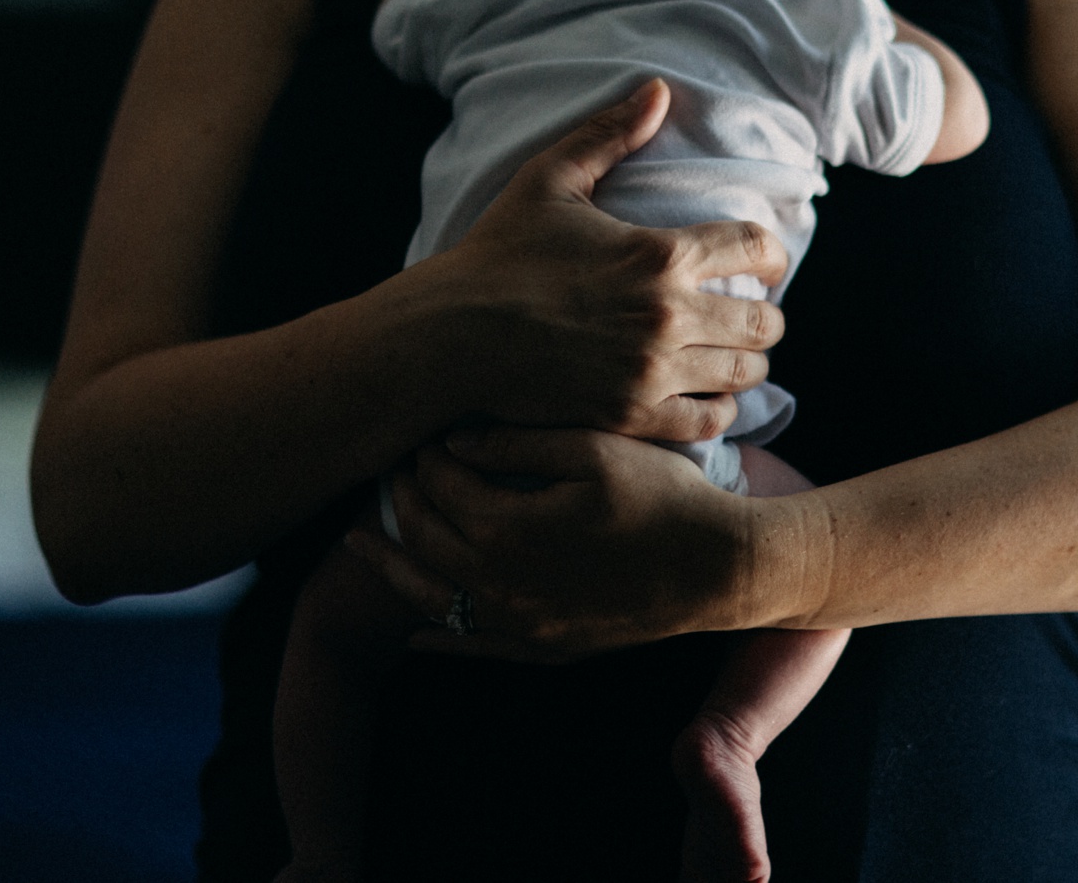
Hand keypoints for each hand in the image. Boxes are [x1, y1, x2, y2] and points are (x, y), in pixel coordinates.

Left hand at [345, 426, 759, 661]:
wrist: (719, 568)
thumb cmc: (662, 496)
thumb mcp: (592, 448)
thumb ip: (515, 443)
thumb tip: (452, 441)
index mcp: (505, 531)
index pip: (440, 484)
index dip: (426, 453)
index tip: (425, 429)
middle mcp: (500, 587)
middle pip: (427, 536)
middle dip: (404, 496)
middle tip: (395, 465)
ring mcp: (521, 626)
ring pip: (433, 596)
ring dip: (393, 565)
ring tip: (358, 541)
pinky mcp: (547, 648)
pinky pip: (474, 647)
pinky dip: (438, 636)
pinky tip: (414, 630)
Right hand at [425, 78, 788, 442]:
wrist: (448, 335)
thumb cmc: (497, 254)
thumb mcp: (550, 179)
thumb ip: (610, 133)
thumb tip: (659, 88)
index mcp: (659, 254)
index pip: (758, 249)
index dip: (774, 255)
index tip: (766, 264)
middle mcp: (666, 315)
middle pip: (764, 322)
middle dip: (764, 315)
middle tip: (746, 313)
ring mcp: (651, 371)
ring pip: (745, 373)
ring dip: (746, 362)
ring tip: (729, 355)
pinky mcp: (630, 415)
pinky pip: (709, 421)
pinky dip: (718, 409)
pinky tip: (706, 395)